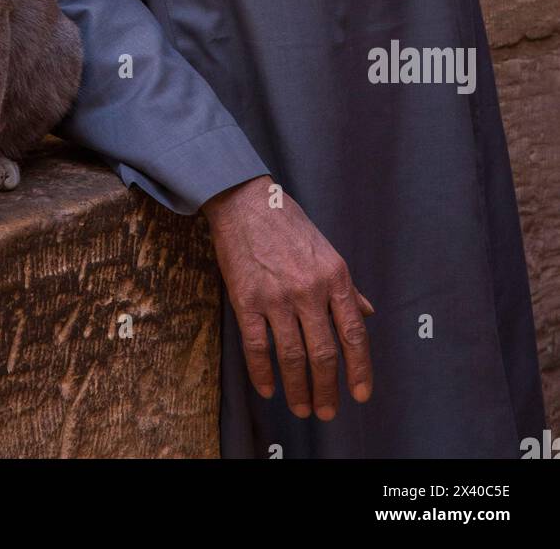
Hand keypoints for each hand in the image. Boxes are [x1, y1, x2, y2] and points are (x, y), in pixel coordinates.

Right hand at [202, 175, 373, 419]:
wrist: (246, 201)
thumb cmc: (289, 225)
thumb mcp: (327, 251)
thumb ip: (346, 287)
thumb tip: (367, 313)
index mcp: (335, 277)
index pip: (354, 334)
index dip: (359, 369)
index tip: (360, 395)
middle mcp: (309, 289)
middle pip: (324, 353)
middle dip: (328, 389)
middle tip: (327, 411)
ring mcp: (277, 296)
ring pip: (293, 356)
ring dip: (299, 389)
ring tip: (302, 409)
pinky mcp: (246, 299)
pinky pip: (257, 346)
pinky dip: (263, 373)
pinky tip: (268, 389)